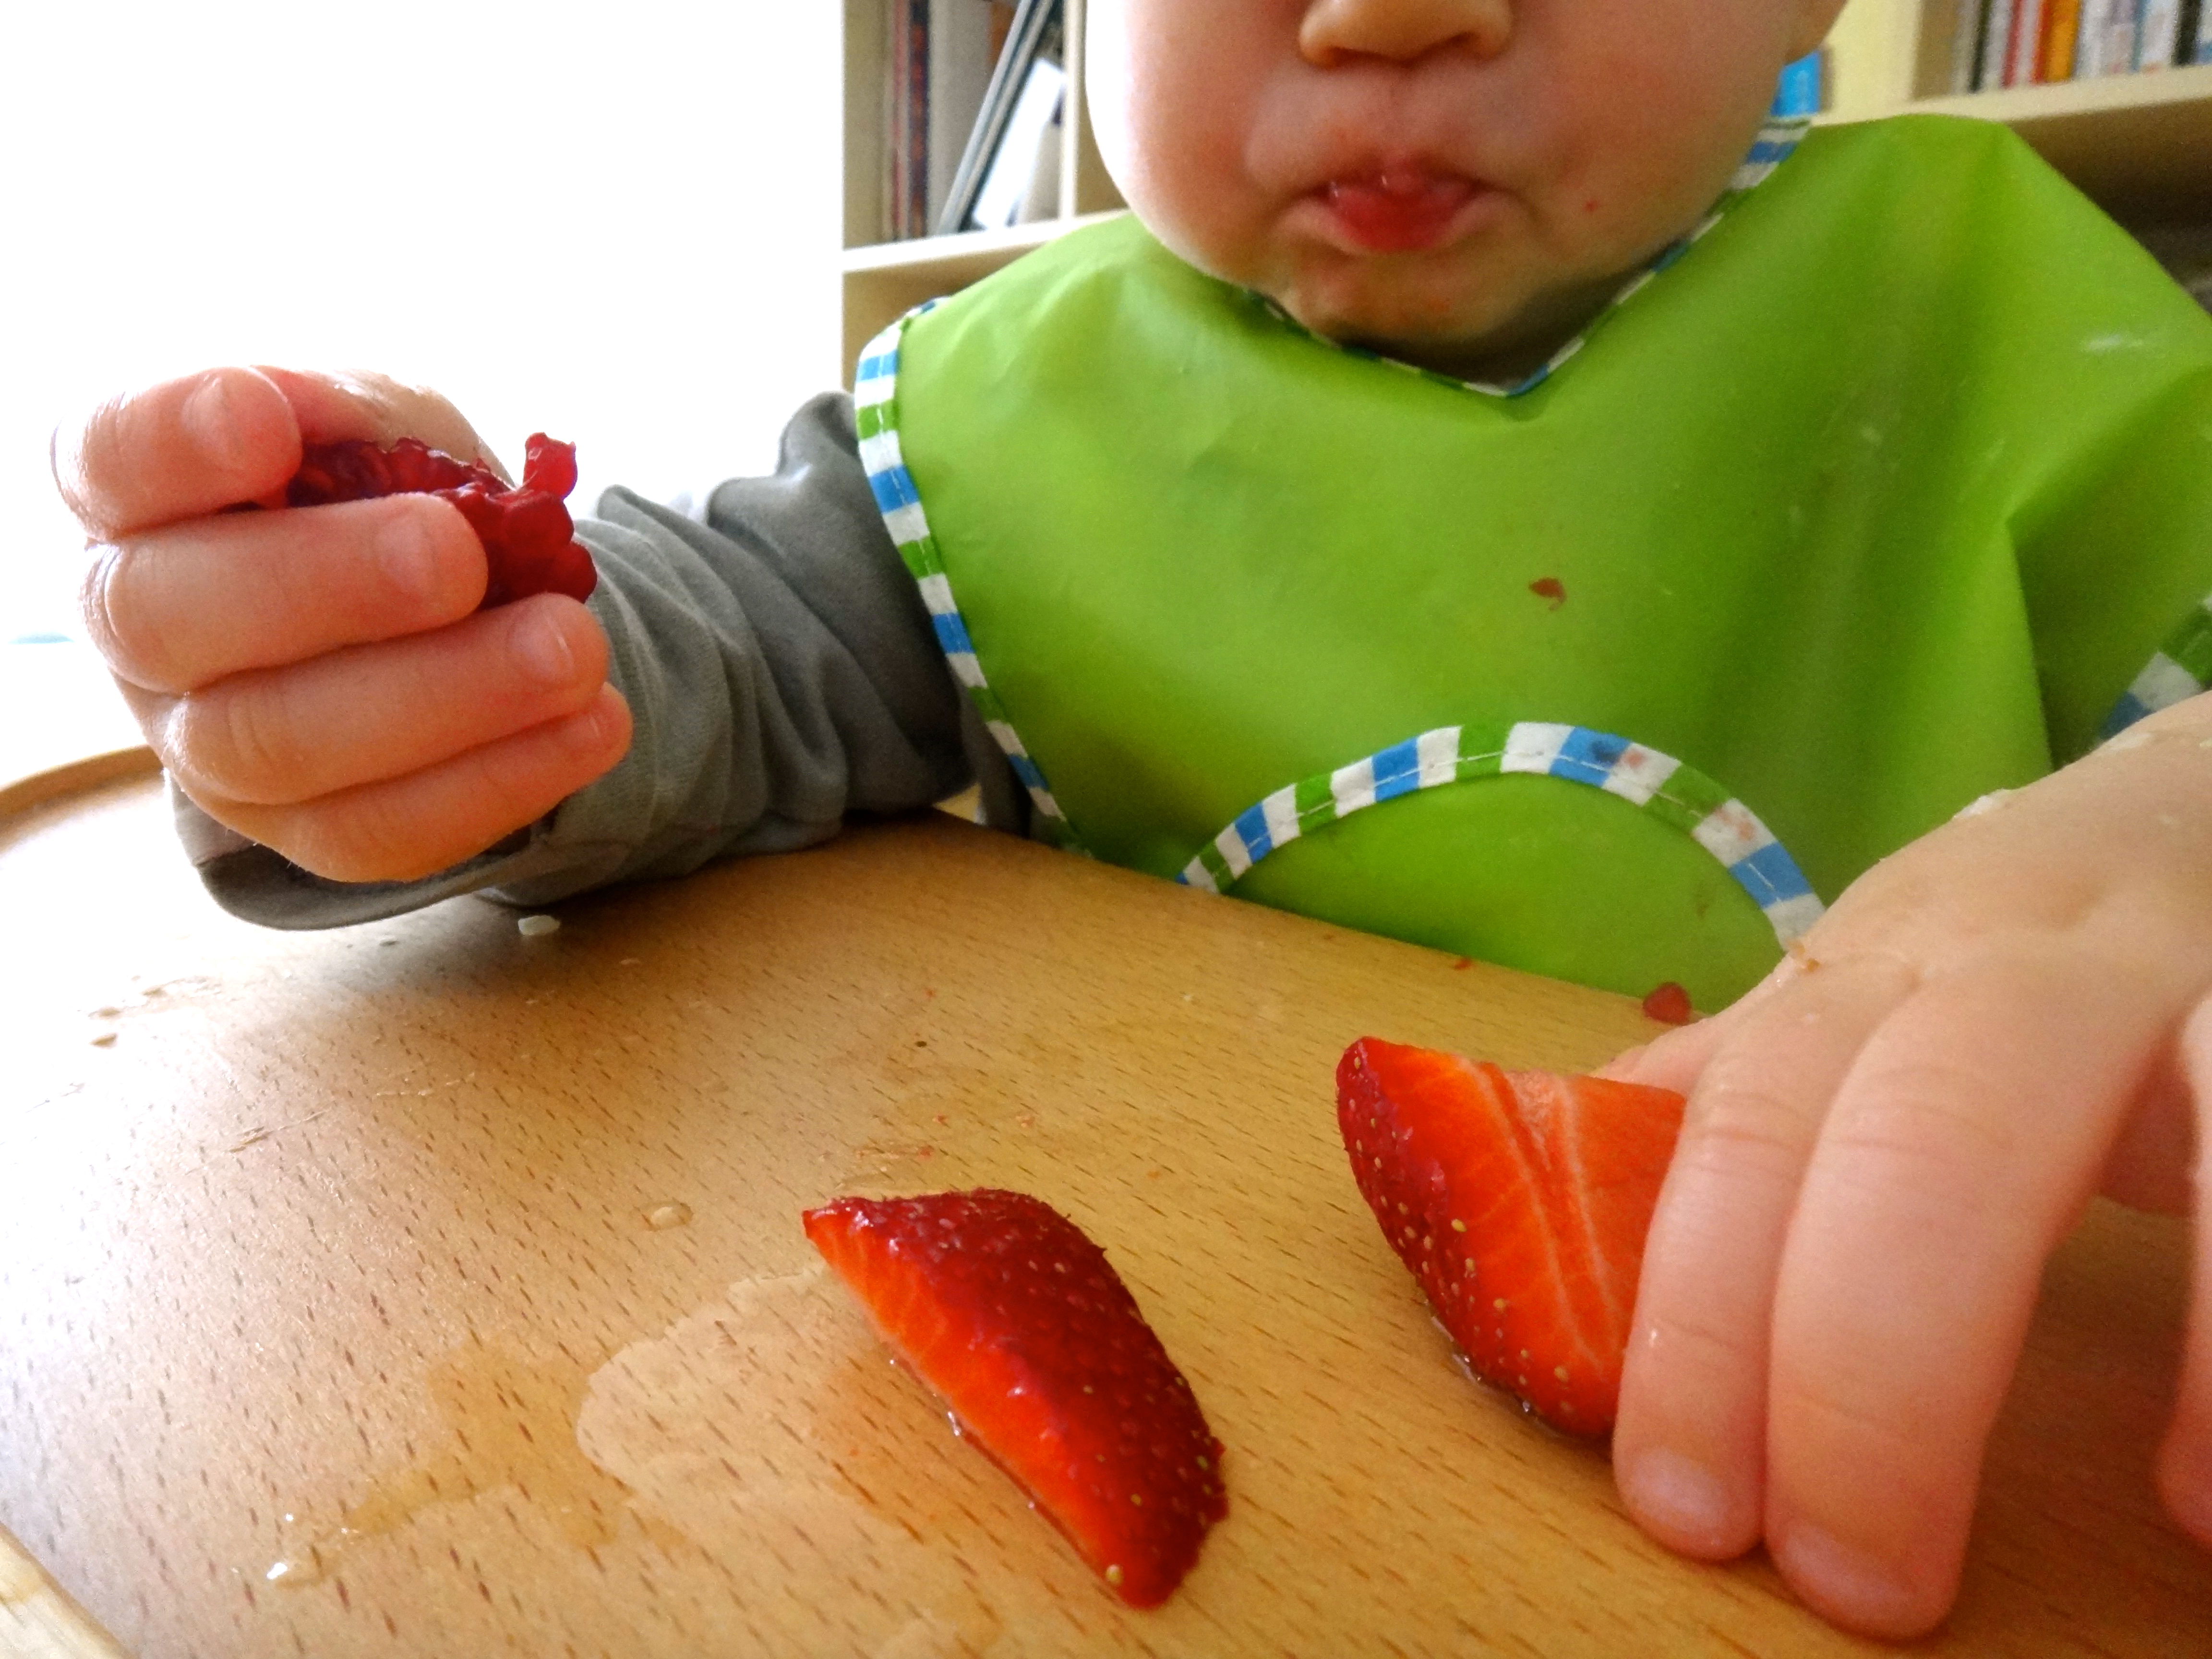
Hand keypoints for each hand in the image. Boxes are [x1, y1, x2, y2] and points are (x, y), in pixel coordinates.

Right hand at [54, 366, 630, 880]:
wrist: (439, 598)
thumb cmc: (377, 489)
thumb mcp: (376, 418)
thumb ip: (351, 417)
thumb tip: (328, 425)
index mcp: (136, 498)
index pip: (112, 459)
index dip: (172, 442)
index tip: (260, 419)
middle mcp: (140, 629)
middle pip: (177, 622)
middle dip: (326, 586)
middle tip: (455, 556)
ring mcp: (209, 749)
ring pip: (285, 748)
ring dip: (444, 697)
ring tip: (571, 648)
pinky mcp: (308, 831)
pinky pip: (386, 832)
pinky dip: (502, 780)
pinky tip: (595, 723)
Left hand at [1602, 696, 2211, 1638]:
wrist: (2197, 814)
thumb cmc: (2008, 950)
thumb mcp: (1853, 1007)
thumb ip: (1726, 1094)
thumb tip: (1540, 1172)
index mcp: (1870, 972)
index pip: (1744, 1122)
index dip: (1701, 1316)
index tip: (1682, 1501)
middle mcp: (2020, 955)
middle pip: (1919, 1129)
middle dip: (1863, 1360)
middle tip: (1850, 1579)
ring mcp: (2182, 973)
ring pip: (2178, 1111)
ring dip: (2160, 1334)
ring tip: (2140, 1528)